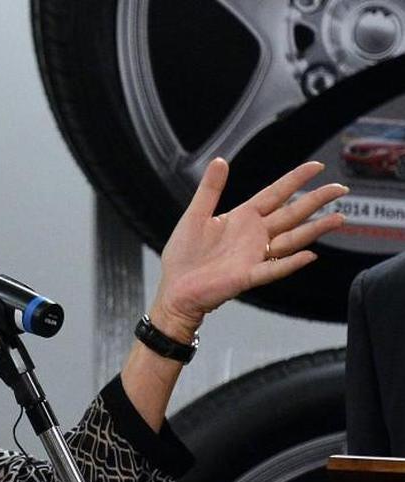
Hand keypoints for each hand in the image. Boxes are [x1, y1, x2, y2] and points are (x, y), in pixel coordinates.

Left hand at [149, 158, 345, 338]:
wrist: (175, 288)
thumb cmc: (184, 255)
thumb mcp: (195, 215)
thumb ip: (210, 189)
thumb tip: (221, 160)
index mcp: (242, 218)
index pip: (275, 194)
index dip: (295, 179)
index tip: (317, 166)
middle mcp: (253, 235)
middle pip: (291, 214)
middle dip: (316, 201)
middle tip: (340, 190)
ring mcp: (253, 256)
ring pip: (291, 240)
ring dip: (314, 230)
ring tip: (339, 218)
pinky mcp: (246, 276)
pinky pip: (272, 269)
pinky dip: (290, 263)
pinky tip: (310, 255)